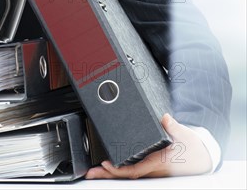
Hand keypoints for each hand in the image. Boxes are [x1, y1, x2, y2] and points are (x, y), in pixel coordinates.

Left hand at [85, 113, 211, 178]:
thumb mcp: (185, 135)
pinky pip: (131, 171)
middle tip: (90, 174)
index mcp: (159, 163)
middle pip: (126, 175)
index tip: (106, 163)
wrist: (202, 158)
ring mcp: (150, 171)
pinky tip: (106, 168)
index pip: (136, 169)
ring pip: (127, 174)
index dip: (119, 169)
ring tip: (93, 172)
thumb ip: (173, 126)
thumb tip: (165, 118)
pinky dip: (118, 171)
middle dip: (107, 175)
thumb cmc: (192, 147)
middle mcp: (152, 170)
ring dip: (109, 174)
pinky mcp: (149, 168)